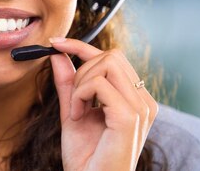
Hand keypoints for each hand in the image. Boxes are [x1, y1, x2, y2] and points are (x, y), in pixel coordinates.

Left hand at [48, 37, 157, 170]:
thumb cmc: (86, 156)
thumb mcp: (72, 110)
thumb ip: (68, 82)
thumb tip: (57, 53)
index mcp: (135, 98)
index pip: (113, 57)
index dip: (81, 46)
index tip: (56, 43)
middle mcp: (144, 101)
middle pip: (111, 55)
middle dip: (82, 68)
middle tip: (73, 99)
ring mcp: (141, 108)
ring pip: (106, 64)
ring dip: (80, 84)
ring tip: (77, 110)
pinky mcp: (130, 117)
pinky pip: (99, 84)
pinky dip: (80, 96)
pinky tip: (78, 116)